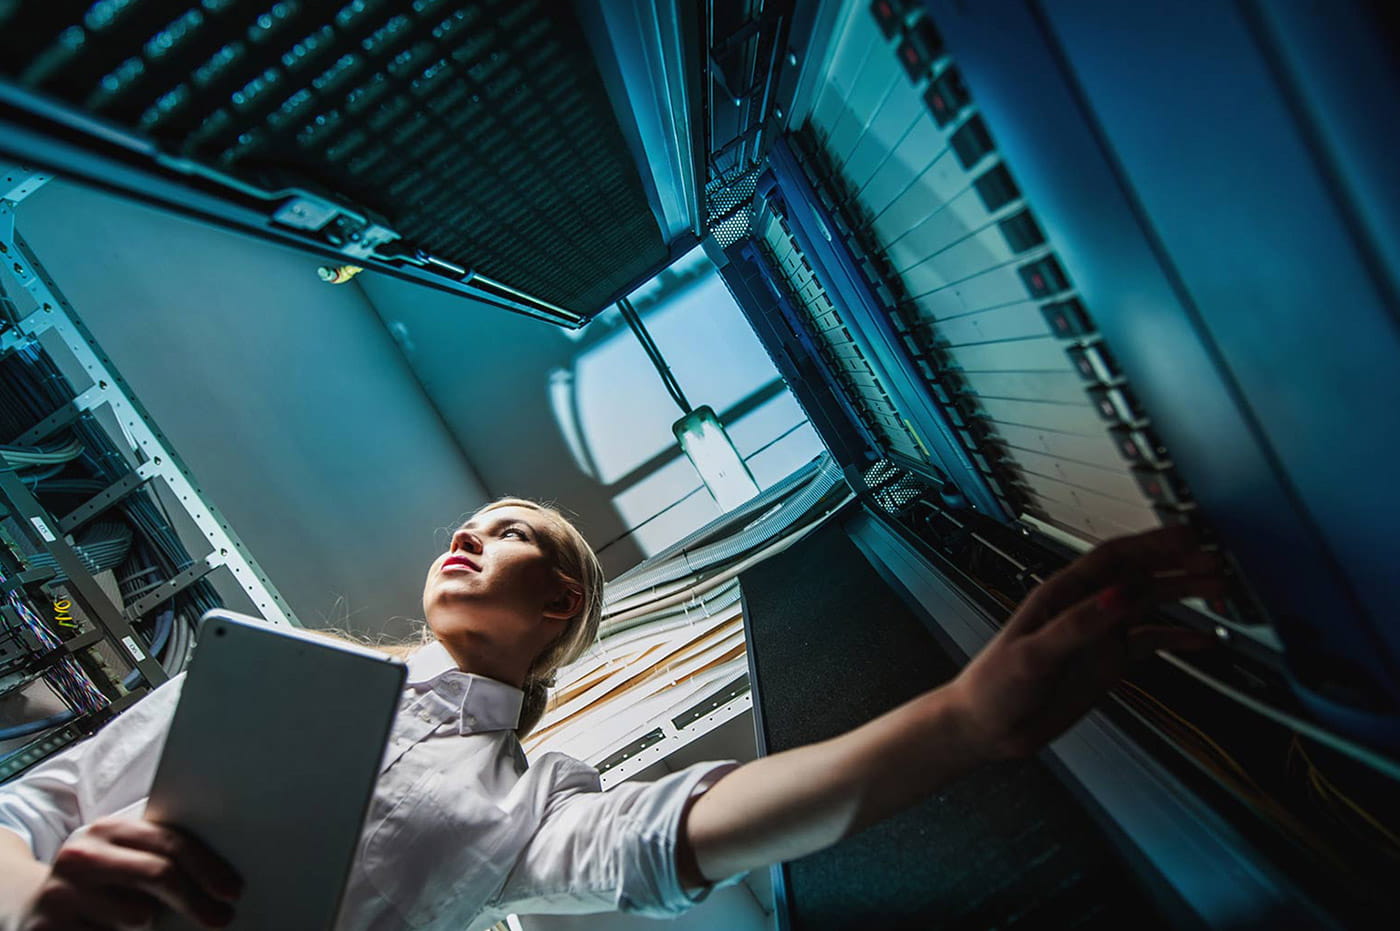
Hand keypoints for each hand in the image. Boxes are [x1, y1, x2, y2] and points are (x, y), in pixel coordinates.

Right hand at [16, 816, 240, 929]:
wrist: (30, 904)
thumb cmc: (97, 882)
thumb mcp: (124, 859)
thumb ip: (159, 859)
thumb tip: (219, 883)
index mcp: (108, 829)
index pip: (170, 843)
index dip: (208, 868)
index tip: (232, 891)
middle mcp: (81, 855)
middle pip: (159, 875)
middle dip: (196, 900)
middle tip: (222, 918)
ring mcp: (60, 893)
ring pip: (137, 916)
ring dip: (145, 924)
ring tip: (127, 917)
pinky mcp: (47, 929)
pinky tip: (106, 929)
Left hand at [944, 525, 1224, 761]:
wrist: (988, 726)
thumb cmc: (997, 684)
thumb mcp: (1035, 654)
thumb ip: (1078, 625)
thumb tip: (1120, 595)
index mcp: (1062, 595)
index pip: (1113, 558)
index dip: (1150, 544)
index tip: (1187, 536)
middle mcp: (1085, 608)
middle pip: (1138, 575)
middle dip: (1177, 564)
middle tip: (1216, 561)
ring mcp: (1099, 634)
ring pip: (1149, 604)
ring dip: (1183, 594)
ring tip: (1221, 590)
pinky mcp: (1108, 662)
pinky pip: (1150, 643)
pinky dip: (1178, 640)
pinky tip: (1205, 640)